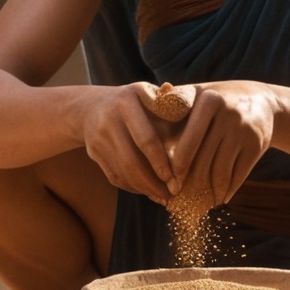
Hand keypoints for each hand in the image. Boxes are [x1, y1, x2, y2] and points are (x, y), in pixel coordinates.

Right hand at [82, 82, 183, 202]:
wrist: (92, 106)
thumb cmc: (136, 101)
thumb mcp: (150, 93)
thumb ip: (171, 104)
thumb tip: (196, 126)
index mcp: (127, 102)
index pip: (146, 139)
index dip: (160, 162)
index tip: (174, 178)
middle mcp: (109, 120)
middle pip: (131, 161)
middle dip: (152, 183)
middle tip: (171, 195)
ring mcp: (98, 138)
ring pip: (122, 172)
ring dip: (143, 188)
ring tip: (162, 196)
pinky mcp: (93, 153)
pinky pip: (114, 176)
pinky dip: (132, 187)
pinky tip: (147, 191)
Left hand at [166, 80, 276, 206]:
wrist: (263, 100)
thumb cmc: (218, 100)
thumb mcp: (198, 93)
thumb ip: (173, 101)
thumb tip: (144, 115)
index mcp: (209, 100)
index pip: (188, 141)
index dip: (176, 166)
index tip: (168, 182)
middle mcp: (229, 113)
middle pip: (204, 160)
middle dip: (191, 183)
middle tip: (180, 198)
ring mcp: (245, 130)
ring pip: (221, 172)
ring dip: (209, 192)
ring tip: (199, 203)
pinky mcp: (257, 145)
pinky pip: (238, 175)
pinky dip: (227, 191)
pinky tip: (219, 198)